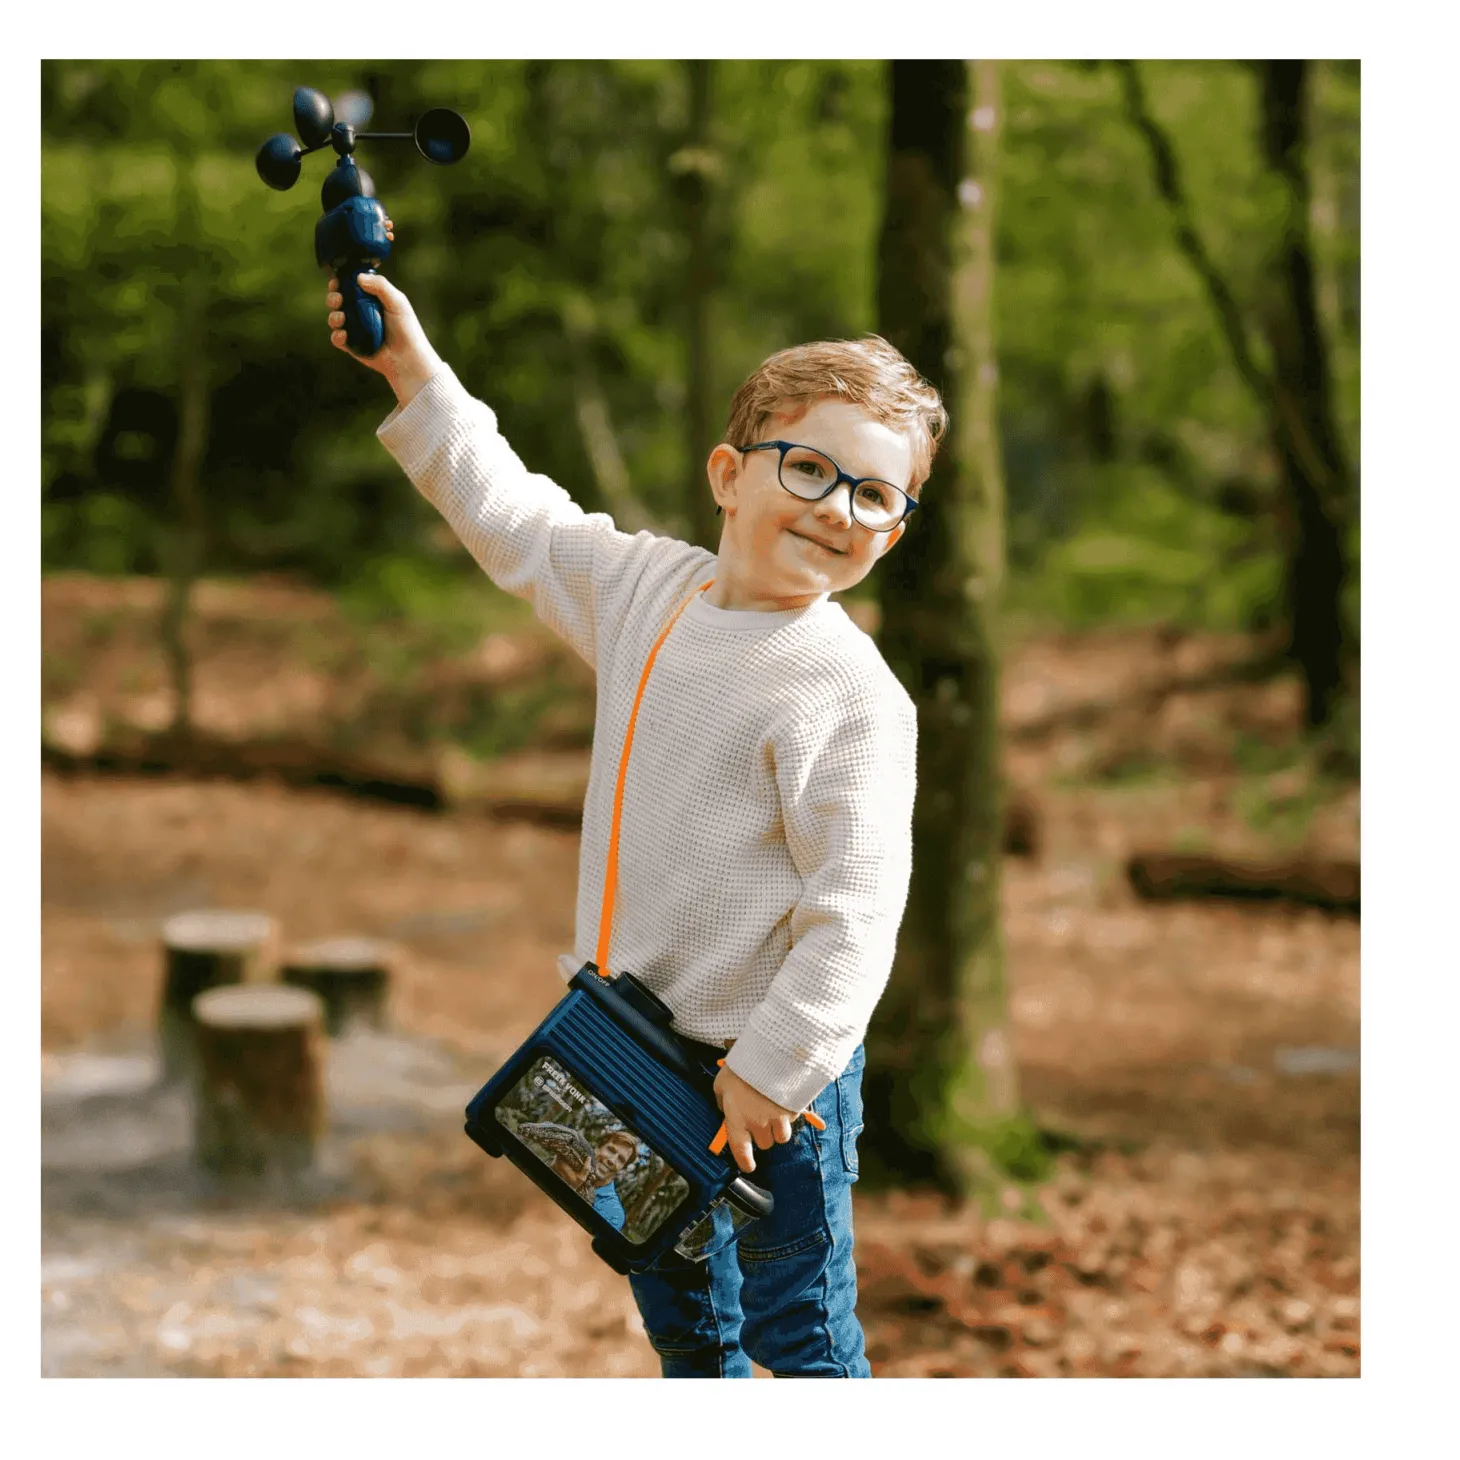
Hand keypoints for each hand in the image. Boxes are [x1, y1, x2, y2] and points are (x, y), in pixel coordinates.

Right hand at [325, 224, 443, 405]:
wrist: (412, 363)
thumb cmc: (409, 332)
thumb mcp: (398, 303)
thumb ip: (380, 287)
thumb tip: (360, 276)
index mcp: (374, 298)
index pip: (351, 284)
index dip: (341, 281)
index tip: (338, 281)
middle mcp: (365, 312)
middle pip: (338, 299)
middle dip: (333, 298)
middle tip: (337, 301)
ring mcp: (359, 330)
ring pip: (335, 318)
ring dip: (333, 317)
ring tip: (341, 321)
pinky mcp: (356, 348)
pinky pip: (339, 339)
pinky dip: (338, 337)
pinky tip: (343, 337)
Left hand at [713, 1064, 796, 1173]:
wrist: (771, 1052)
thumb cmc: (743, 1067)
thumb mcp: (721, 1084)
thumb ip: (722, 1102)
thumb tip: (726, 1111)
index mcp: (738, 1119)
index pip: (741, 1152)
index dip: (745, 1162)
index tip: (748, 1165)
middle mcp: (758, 1124)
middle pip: (764, 1144)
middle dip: (761, 1135)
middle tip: (758, 1117)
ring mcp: (778, 1119)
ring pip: (781, 1137)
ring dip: (777, 1129)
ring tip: (772, 1110)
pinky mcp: (794, 1111)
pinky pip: (793, 1122)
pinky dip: (789, 1116)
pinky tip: (783, 1100)